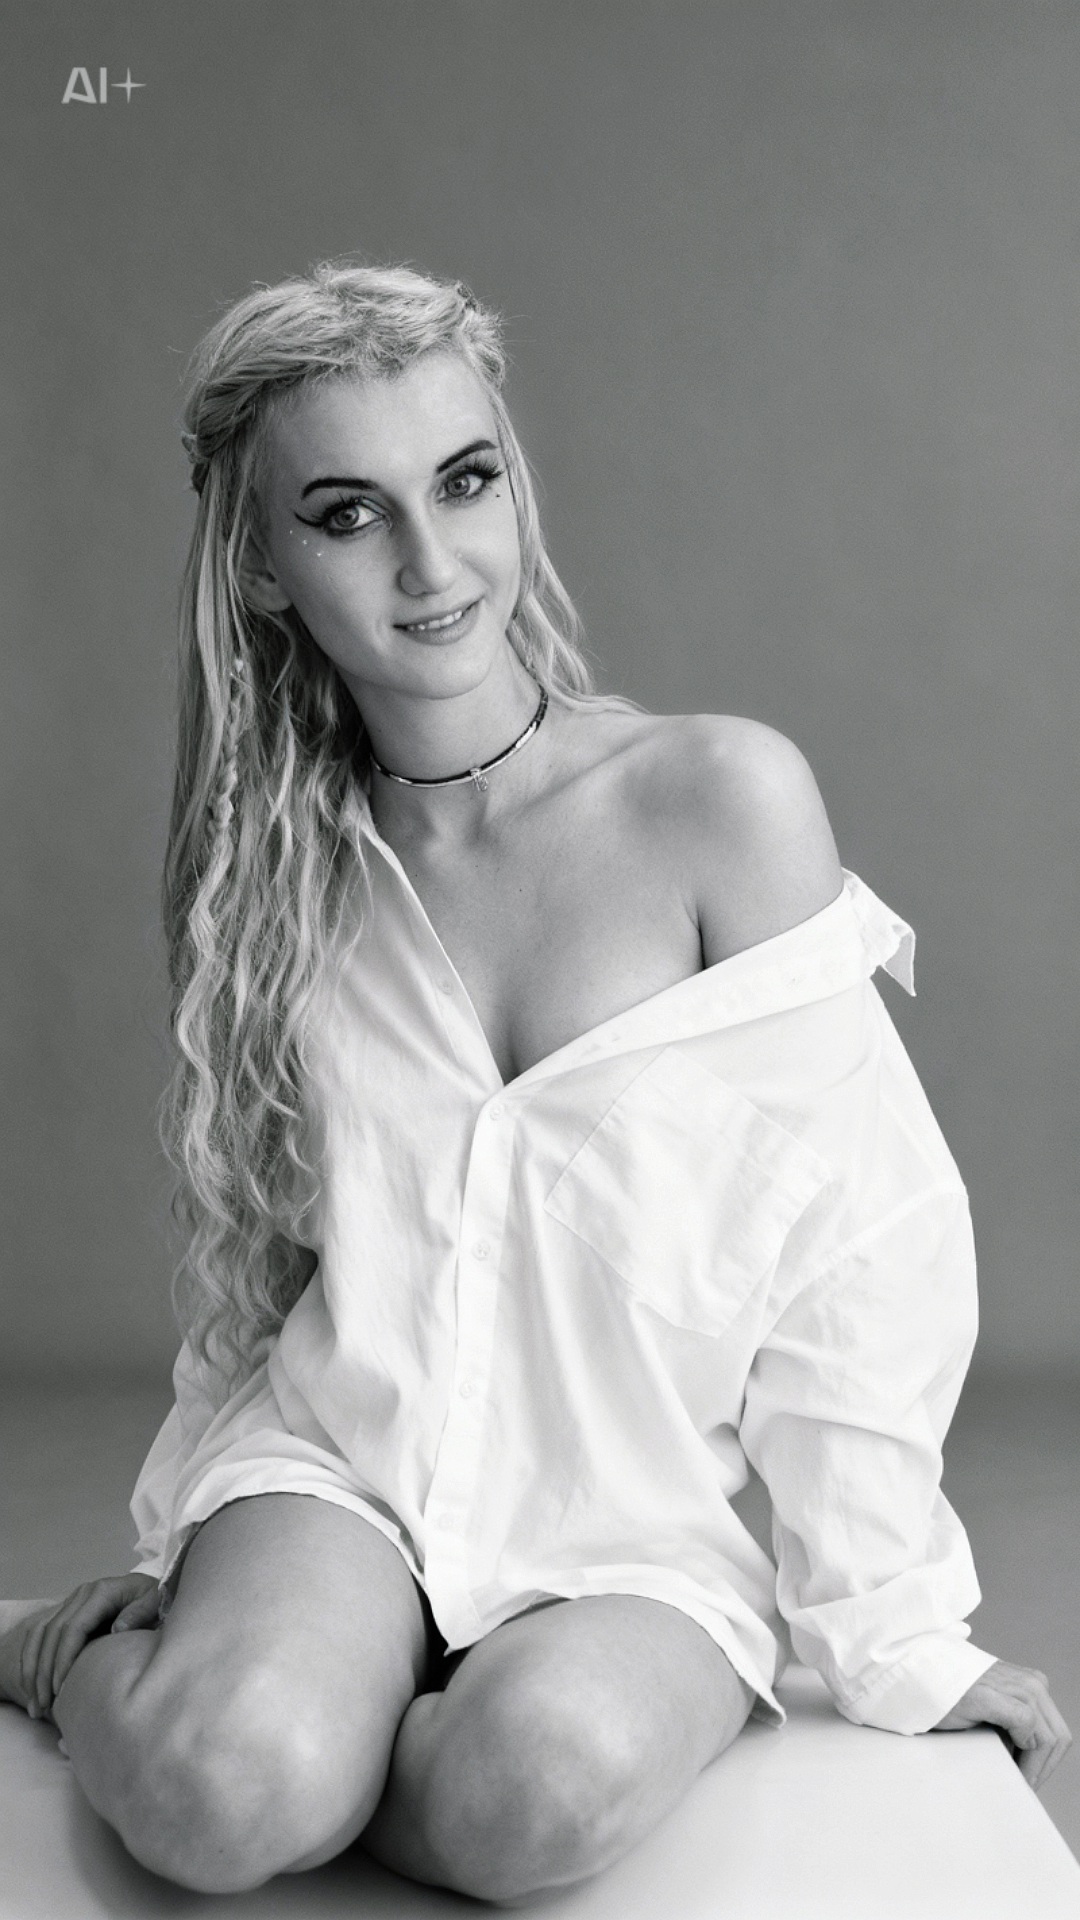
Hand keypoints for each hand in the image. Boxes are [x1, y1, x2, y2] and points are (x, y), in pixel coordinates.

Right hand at [20, 1574, 161, 1721]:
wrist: (153, 1588)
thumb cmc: (156, 1599)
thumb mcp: (155, 1602)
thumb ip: (139, 1613)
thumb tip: (117, 1629)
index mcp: (101, 1592)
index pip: (74, 1627)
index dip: (64, 1658)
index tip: (60, 1687)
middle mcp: (82, 1594)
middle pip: (52, 1633)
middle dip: (44, 1671)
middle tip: (43, 1704)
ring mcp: (72, 1601)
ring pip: (40, 1633)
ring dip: (32, 1668)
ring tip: (35, 1702)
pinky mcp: (67, 1611)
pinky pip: (40, 1633)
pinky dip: (30, 1659)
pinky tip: (30, 1685)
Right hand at [934, 1660, 1071, 1789]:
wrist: (916, 1678)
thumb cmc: (950, 1696)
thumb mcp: (995, 1709)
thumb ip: (1016, 1726)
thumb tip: (1029, 1765)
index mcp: (1033, 1683)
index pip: (1057, 1733)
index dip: (1045, 1762)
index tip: (1028, 1779)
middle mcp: (1030, 1682)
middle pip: (1058, 1738)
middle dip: (1043, 1768)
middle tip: (1023, 1786)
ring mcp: (1015, 1686)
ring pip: (1048, 1739)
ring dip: (1034, 1767)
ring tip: (1014, 1780)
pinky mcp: (995, 1697)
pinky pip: (1029, 1732)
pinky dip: (1023, 1756)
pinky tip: (1007, 1763)